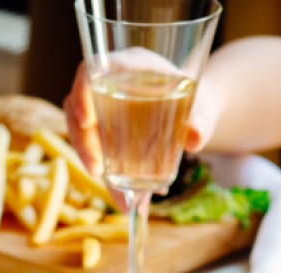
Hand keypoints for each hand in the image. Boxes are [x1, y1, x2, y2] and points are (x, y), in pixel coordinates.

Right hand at [62, 51, 220, 180]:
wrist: (198, 115)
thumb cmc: (198, 103)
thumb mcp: (203, 109)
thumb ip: (202, 121)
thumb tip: (194, 140)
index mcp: (130, 66)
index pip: (90, 70)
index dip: (81, 93)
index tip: (86, 122)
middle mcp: (110, 84)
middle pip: (78, 107)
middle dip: (83, 142)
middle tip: (98, 171)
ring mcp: (103, 109)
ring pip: (82, 134)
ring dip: (94, 165)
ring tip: (119, 195)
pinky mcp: (105, 133)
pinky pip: (97, 152)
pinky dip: (109, 178)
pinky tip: (127, 198)